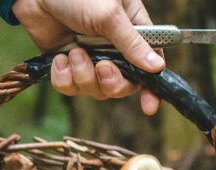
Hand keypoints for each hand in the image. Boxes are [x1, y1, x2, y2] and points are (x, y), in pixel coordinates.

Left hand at [12, 0, 162, 115]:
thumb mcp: (110, 16)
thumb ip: (132, 43)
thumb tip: (157, 68)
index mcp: (132, 32)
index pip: (149, 64)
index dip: (150, 87)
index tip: (148, 107)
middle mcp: (112, 49)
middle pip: (120, 85)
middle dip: (111, 83)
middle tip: (101, 67)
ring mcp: (88, 59)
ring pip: (93, 89)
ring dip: (83, 76)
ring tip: (73, 52)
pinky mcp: (65, 66)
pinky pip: (69, 87)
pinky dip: (63, 77)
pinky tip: (59, 59)